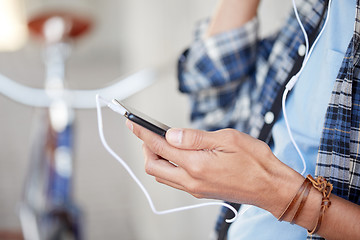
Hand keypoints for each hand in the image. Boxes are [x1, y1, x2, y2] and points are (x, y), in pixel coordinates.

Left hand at [126, 120, 303, 216]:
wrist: (271, 188)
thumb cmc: (255, 162)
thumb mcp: (227, 139)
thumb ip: (195, 138)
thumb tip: (171, 134)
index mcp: (196, 165)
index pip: (159, 147)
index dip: (142, 133)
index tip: (132, 122)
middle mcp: (191, 181)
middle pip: (153, 166)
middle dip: (145, 148)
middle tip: (148, 133)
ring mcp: (195, 189)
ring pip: (162, 175)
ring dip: (155, 158)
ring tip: (161, 142)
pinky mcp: (200, 192)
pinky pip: (174, 181)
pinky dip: (168, 167)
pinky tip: (177, 155)